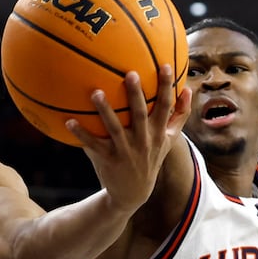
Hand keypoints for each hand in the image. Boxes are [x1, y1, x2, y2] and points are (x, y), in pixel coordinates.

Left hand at [70, 66, 190, 213]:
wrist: (134, 193)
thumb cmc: (151, 158)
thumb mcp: (169, 140)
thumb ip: (179, 116)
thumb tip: (188, 90)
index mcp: (158, 133)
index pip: (165, 106)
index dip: (167, 86)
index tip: (166, 65)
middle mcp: (143, 141)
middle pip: (140, 114)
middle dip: (136, 94)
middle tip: (130, 73)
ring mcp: (125, 151)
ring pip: (115, 128)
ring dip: (105, 110)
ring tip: (96, 93)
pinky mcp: (108, 159)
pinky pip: (93, 144)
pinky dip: (81, 133)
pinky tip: (69, 121)